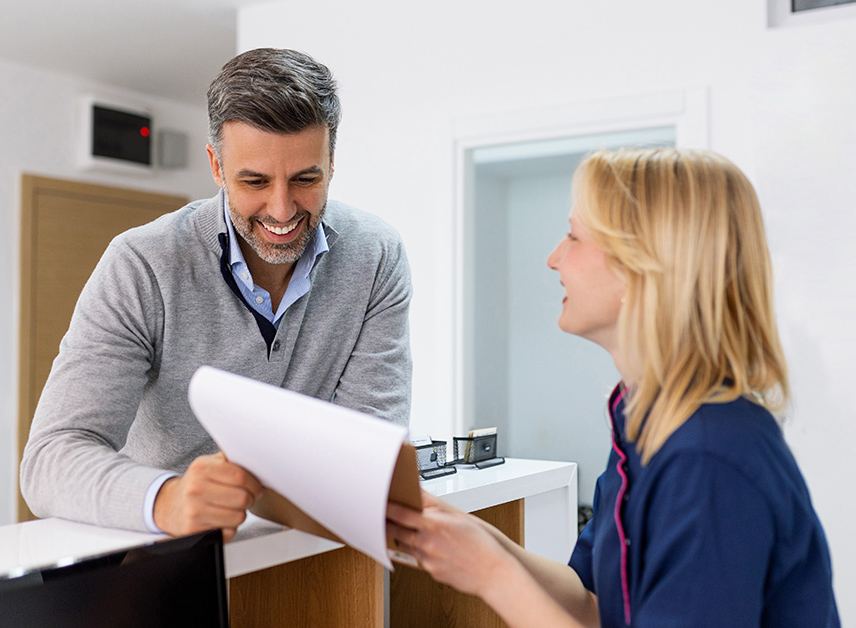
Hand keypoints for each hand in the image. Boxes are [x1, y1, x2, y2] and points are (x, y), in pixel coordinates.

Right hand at [153, 452, 263, 541]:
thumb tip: (258, 461)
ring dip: (241, 514)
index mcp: (201, 468)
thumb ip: (231, 460)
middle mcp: (195, 489)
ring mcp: (194, 511)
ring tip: (232, 508)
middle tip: (247, 498)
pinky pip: (228, 532)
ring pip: (238, 517)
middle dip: (250, 499)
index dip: (255, 484)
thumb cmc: (197, 484)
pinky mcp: (194, 530)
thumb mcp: (209, 464)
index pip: (240, 476)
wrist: (170, 505)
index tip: (258, 488)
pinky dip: (230, 528)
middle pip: (242, 498)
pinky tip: (221, 520)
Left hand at [386, 493, 516, 597]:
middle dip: (388, 524)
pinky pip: (417, 560)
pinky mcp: (431, 573)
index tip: (379, 503)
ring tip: (403, 529)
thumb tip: (420, 494)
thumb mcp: (460, 517)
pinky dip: (416, 552)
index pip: (401, 514)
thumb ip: (436, 506)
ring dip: (401, 537)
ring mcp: (428, 561)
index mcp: (435, 526)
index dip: (387, 508)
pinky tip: (424, 546)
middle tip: (382, 516)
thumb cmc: (482, 544)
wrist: (494, 572)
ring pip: (404, 546)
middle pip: (396, 531)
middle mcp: (427, 544)